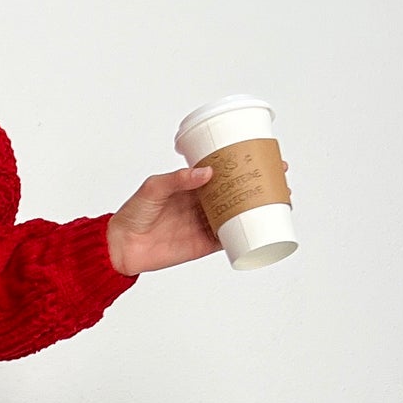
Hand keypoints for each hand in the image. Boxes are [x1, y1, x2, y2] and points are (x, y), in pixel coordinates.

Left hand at [106, 159, 291, 274]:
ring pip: (238, 214)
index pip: (224, 171)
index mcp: (192, 185)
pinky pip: (230, 239)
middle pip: (237, 191)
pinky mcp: (204, 244)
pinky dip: (246, 234)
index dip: (243, 164)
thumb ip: (177, 179)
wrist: (121, 246)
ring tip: (281, 200)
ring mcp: (205, 223)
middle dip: (259, 184)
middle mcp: (202, 203)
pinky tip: (264, 228)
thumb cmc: (133, 213)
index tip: (264, 156)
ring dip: (259, 208)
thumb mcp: (153, 188)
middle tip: (279, 178)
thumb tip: (206, 172)